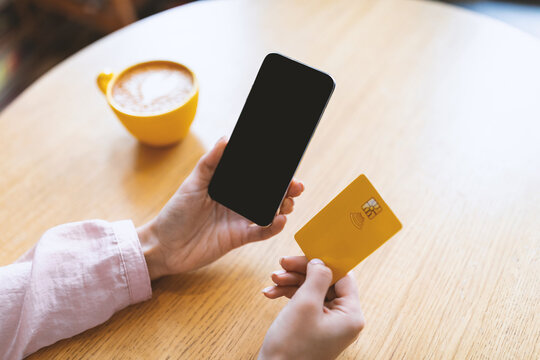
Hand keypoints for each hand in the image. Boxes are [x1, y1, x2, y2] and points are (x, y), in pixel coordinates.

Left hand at [137, 137, 304, 279]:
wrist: (163, 246)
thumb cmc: (175, 213)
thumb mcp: (193, 183)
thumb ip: (211, 161)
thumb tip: (226, 138)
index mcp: (227, 186)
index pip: (255, 176)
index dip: (272, 171)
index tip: (286, 165)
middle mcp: (236, 202)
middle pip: (267, 193)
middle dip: (285, 189)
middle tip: (296, 185)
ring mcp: (239, 220)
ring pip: (269, 211)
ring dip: (283, 206)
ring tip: (289, 202)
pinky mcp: (238, 238)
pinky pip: (261, 232)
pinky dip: (273, 227)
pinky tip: (280, 220)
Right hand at [259, 257, 363, 359]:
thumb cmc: (291, 346)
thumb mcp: (305, 304)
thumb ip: (317, 277)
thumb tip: (321, 262)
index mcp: (351, 315)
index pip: (343, 277)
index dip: (322, 263)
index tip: (303, 255)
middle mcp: (344, 319)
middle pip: (326, 281)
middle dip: (301, 272)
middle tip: (282, 264)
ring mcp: (329, 324)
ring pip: (313, 290)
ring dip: (291, 282)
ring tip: (273, 280)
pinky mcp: (315, 327)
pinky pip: (305, 302)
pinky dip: (289, 295)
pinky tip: (271, 293)